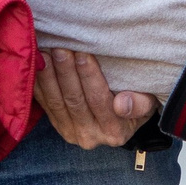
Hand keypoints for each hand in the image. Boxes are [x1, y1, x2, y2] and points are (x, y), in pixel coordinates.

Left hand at [34, 47, 153, 148]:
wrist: (121, 119)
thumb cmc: (137, 100)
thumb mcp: (148, 101)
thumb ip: (140, 103)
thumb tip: (122, 104)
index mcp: (115, 132)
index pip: (99, 101)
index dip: (90, 78)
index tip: (83, 55)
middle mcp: (91, 137)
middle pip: (75, 101)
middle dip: (66, 73)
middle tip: (61, 48)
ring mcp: (70, 133)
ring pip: (57, 103)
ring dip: (50, 76)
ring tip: (47, 52)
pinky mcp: (56, 126)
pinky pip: (45, 105)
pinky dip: (40, 84)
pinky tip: (37, 65)